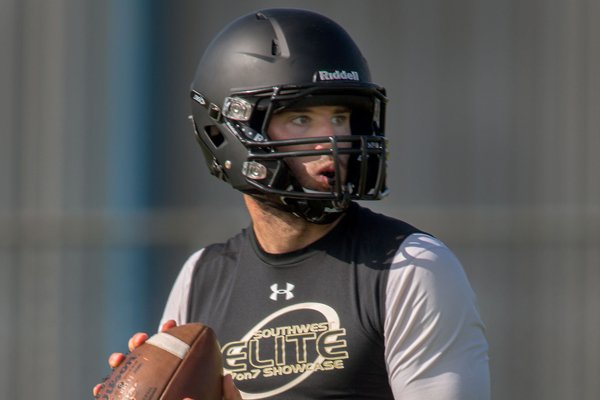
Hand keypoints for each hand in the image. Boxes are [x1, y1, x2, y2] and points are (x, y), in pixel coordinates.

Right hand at [92, 320, 241, 399]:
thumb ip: (228, 397)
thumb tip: (227, 377)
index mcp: (182, 373)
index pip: (175, 349)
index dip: (172, 333)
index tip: (171, 324)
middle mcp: (160, 378)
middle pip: (147, 355)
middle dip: (140, 342)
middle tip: (141, 339)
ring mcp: (144, 389)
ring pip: (128, 371)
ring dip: (120, 361)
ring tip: (117, 360)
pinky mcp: (129, 398)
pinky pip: (117, 394)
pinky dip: (106, 389)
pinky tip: (100, 389)